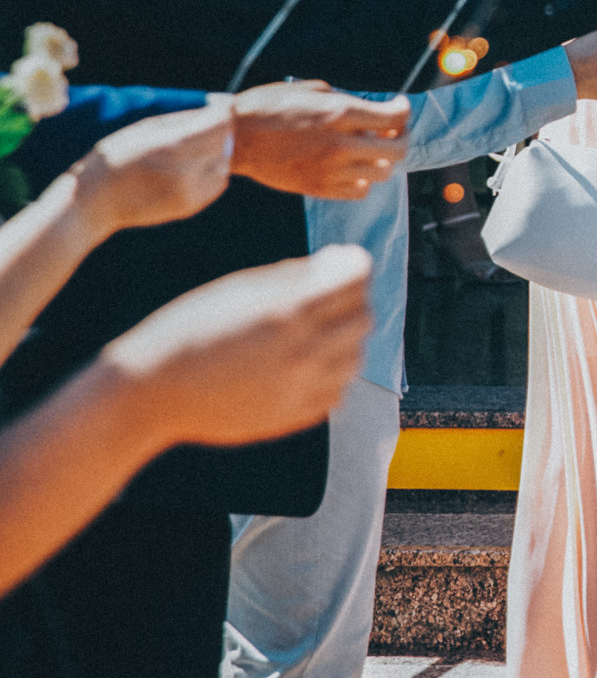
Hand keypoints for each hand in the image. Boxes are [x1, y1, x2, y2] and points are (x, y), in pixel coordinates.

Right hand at [69, 103, 233, 236]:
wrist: (95, 201)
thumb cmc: (116, 156)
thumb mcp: (145, 129)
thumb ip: (183, 120)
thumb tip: (215, 109)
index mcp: (174, 146)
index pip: (221, 124)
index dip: (221, 113)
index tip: (218, 109)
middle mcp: (187, 170)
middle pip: (225, 143)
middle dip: (216, 134)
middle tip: (195, 132)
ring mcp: (190, 192)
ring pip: (224, 164)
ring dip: (214, 155)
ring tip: (188, 153)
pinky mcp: (190, 207)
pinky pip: (218, 183)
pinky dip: (211, 173)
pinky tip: (188, 170)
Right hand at [100, 244, 371, 449]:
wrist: (152, 392)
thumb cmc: (189, 329)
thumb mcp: (239, 289)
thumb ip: (296, 276)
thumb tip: (340, 261)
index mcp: (288, 312)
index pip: (356, 278)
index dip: (354, 264)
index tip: (343, 261)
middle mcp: (303, 352)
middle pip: (363, 317)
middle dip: (354, 299)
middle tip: (330, 294)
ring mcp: (301, 388)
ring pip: (357, 356)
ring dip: (346, 338)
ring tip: (316, 329)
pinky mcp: (294, 416)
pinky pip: (337, 391)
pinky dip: (332, 373)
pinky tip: (305, 362)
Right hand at [228, 82, 410, 199]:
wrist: (233, 138)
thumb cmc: (267, 108)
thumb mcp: (310, 91)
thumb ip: (345, 100)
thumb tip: (369, 108)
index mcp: (341, 114)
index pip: (395, 117)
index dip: (403, 111)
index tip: (398, 108)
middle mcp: (342, 145)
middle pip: (398, 150)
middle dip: (401, 137)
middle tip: (392, 131)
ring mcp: (332, 170)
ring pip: (383, 173)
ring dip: (383, 160)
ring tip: (370, 150)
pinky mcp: (320, 189)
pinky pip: (360, 191)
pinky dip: (363, 180)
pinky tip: (352, 168)